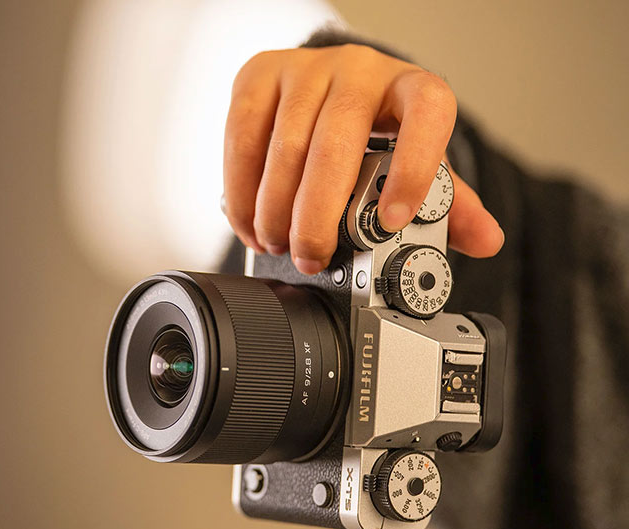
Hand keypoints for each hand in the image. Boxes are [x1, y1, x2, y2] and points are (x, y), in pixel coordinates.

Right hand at [223, 44, 503, 274]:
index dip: (416, 169)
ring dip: (275, 210)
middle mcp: (360, 71)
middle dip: (317, 215)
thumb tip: (487, 240)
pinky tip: (249, 222)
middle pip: (337, 143)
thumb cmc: (377, 135)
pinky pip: (242, 137)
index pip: (428, 114)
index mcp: (411, 89)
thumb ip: (449, 204)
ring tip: (278, 246)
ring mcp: (305, 70)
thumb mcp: (418, 165)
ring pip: (284, 146)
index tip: (393, 220)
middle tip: (311, 258)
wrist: (330, 93)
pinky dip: (242, 190)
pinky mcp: (259, 76)